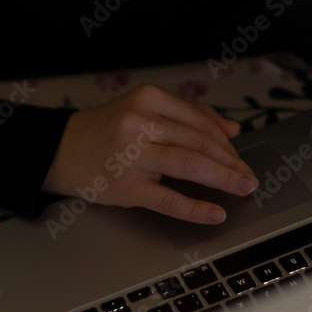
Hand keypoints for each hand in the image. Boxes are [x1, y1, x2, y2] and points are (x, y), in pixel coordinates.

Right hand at [41, 85, 257, 223]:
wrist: (62, 150)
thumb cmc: (107, 131)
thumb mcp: (145, 111)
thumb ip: (189, 115)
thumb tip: (232, 128)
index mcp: (148, 99)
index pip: (199, 121)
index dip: (227, 143)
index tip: (241, 158)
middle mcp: (140, 122)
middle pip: (199, 142)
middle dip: (231, 162)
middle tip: (249, 177)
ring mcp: (132, 155)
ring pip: (189, 165)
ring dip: (223, 179)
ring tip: (242, 188)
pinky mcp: (126, 186)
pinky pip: (168, 199)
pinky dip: (196, 208)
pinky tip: (214, 212)